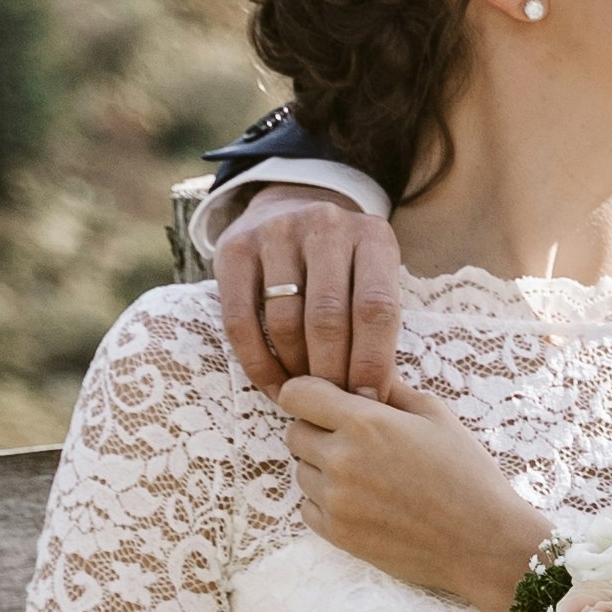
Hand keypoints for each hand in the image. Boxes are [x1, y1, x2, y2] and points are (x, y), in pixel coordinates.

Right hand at [218, 190, 405, 399]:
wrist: (290, 205)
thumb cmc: (343, 262)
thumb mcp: (372, 275)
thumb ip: (377, 323)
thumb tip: (374, 397)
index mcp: (371, 236)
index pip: (376, 308)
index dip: (372, 363)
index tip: (369, 401)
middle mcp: (325, 227)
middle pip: (328, 318)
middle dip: (332, 374)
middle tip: (333, 406)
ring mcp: (276, 234)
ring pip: (285, 323)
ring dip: (295, 371)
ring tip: (306, 397)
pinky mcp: (235, 249)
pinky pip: (241, 322)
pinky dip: (258, 363)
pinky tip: (273, 386)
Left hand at [279, 376, 552, 611]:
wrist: (484, 544)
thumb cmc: (468, 476)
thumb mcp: (437, 416)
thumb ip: (393, 390)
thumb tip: (365, 372)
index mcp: (365, 422)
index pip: (296, 393)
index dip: (309, 393)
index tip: (327, 402)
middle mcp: (341, 460)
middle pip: (294, 432)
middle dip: (317, 430)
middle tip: (354, 441)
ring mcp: (336, 501)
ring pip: (301, 471)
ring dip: (322, 468)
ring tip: (365, 475)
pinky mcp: (338, 535)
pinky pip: (308, 507)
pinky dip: (325, 502)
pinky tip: (362, 502)